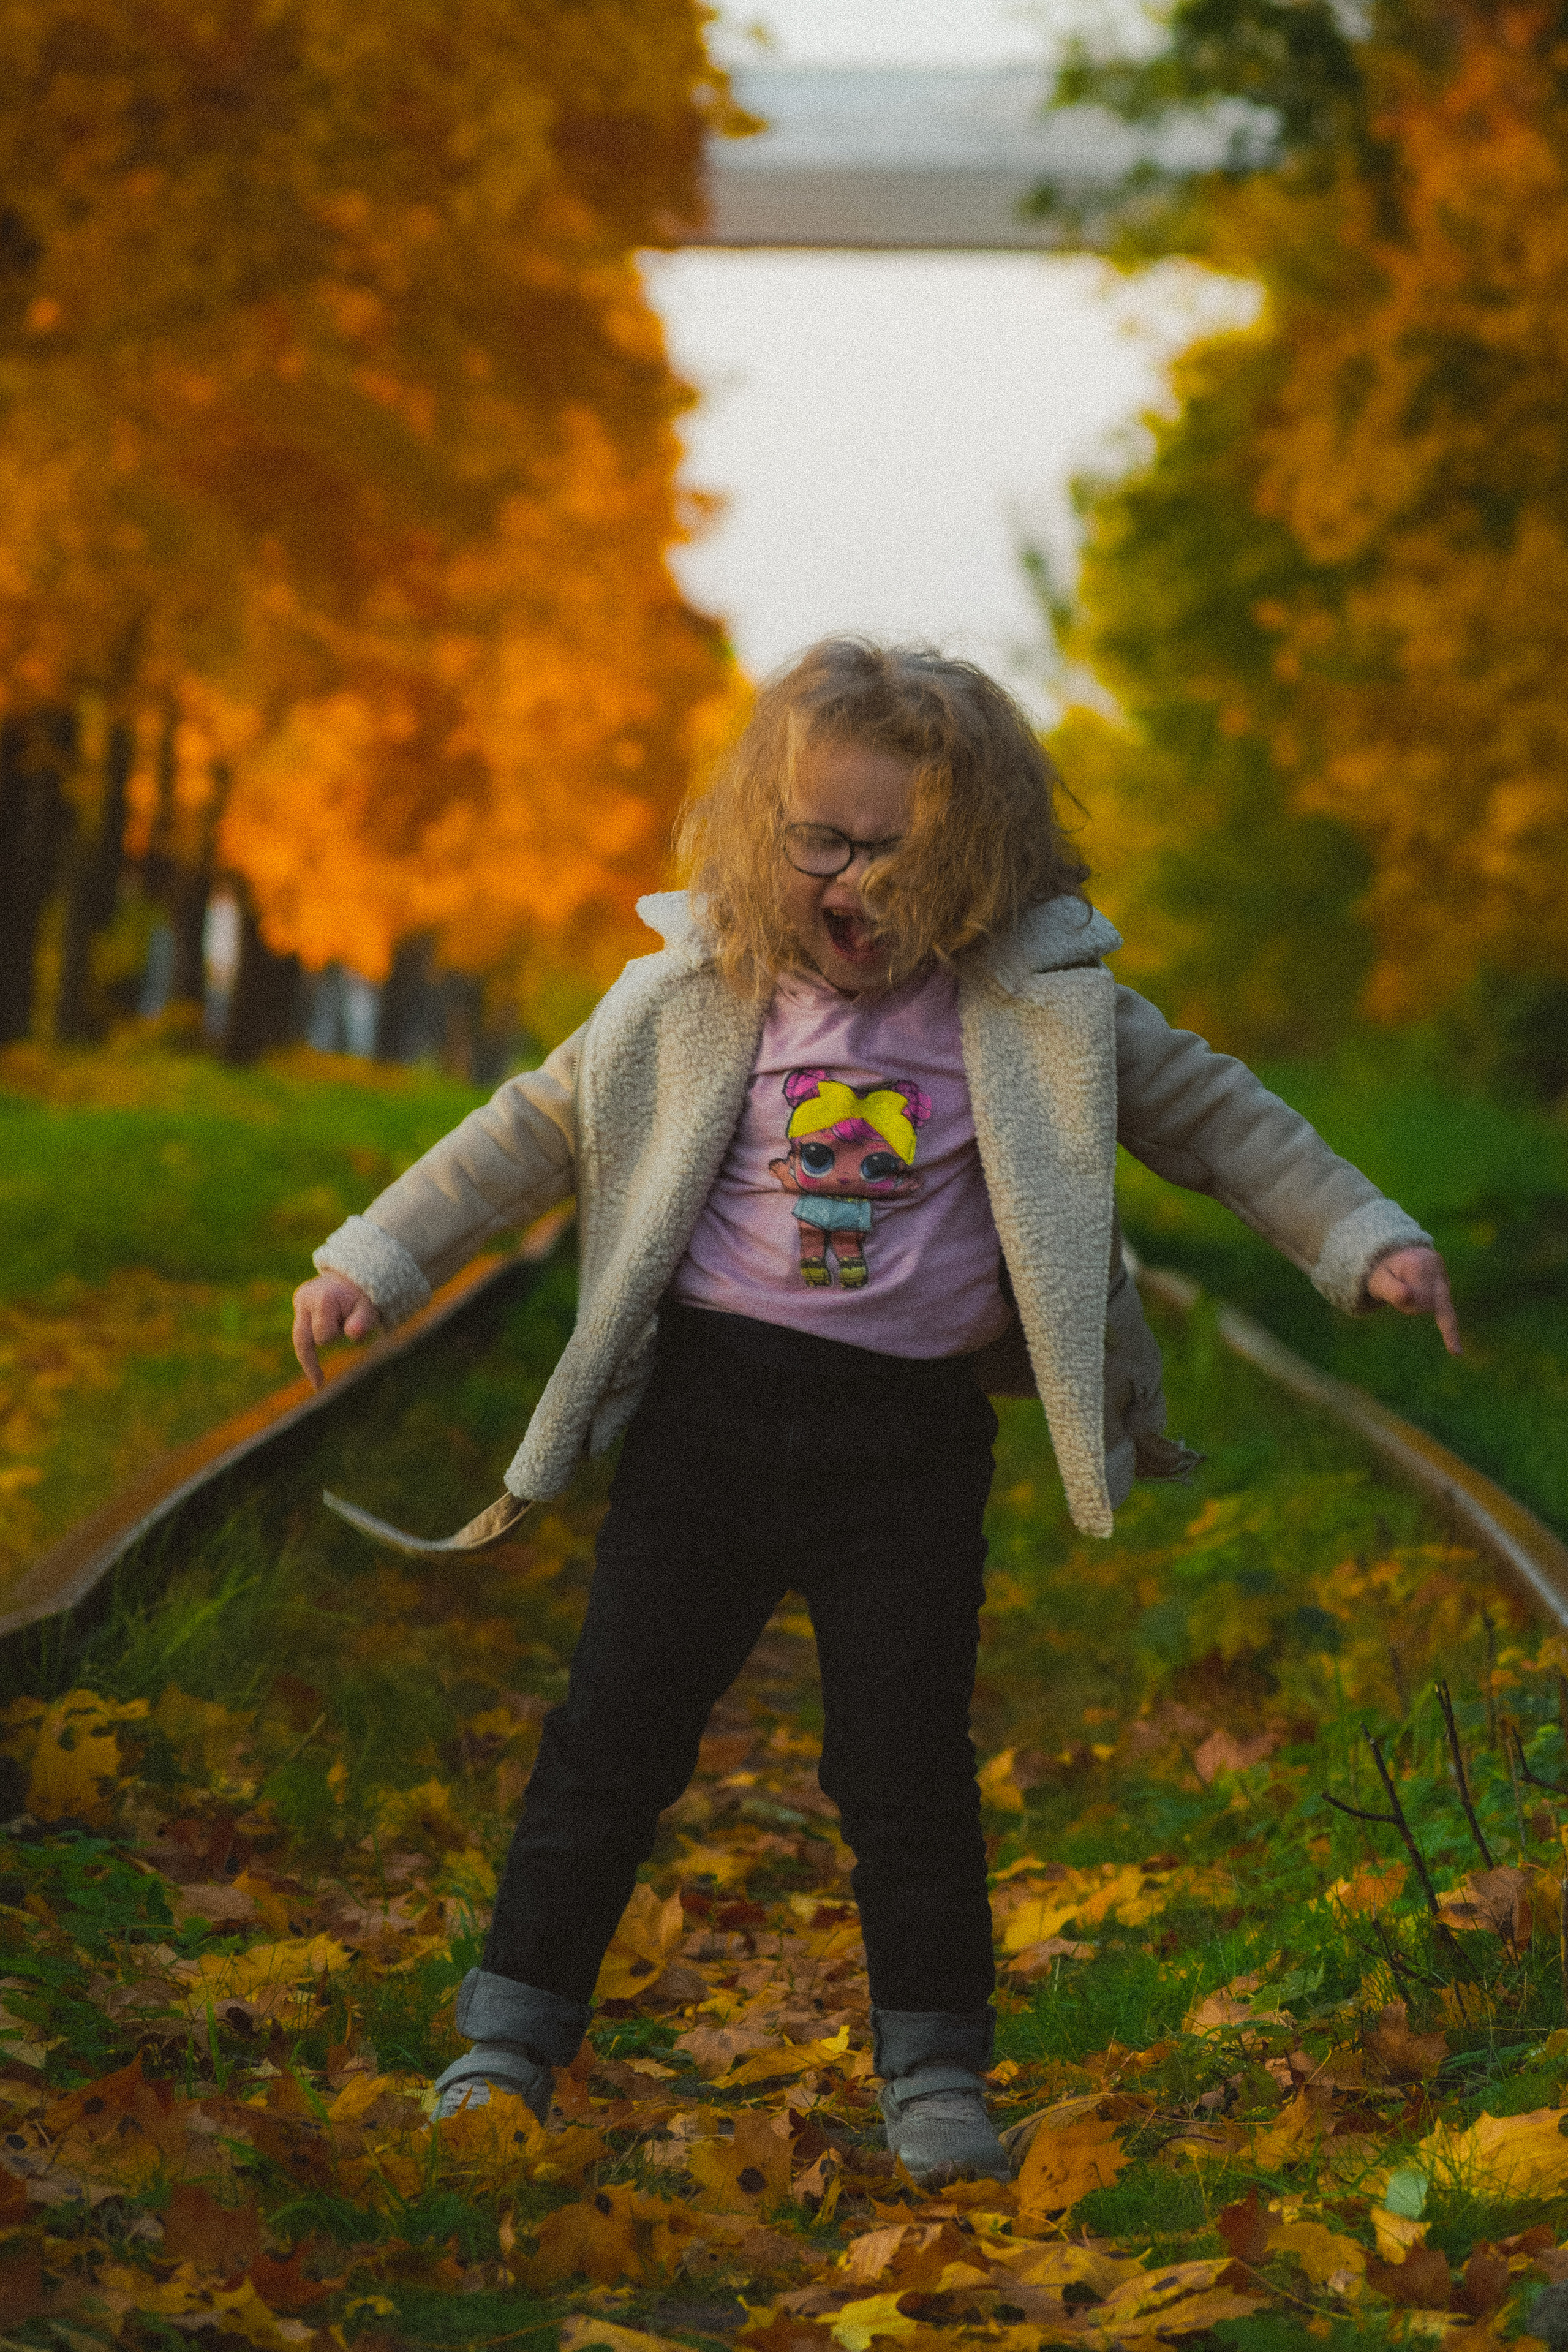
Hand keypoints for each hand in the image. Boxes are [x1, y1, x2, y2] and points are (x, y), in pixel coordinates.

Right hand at [292, 1271, 382, 1390]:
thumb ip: (363, 1323)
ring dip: (319, 1336)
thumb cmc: (364, 1298)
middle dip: (326, 1338)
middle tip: (342, 1322)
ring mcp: (299, 1299)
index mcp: (322, 1299)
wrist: (357, 1277)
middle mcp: (304, 1297)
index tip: (350, 1323)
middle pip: (304, 1339)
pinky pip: (301, 1331)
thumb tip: (354, 1335)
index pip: (322, 1337)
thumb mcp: (369, 1311)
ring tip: (336, 1329)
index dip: (337, 1336)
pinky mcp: (298, 1302)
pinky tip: (318, 1381)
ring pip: (301, 1337)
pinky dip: (312, 1340)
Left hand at [1365, 1246, 1461, 1356]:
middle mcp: (1439, 1270)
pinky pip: (1449, 1316)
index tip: (1394, 1285)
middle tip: (1399, 1287)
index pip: (1414, 1300)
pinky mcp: (1446, 1292)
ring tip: (1408, 1287)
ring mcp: (1445, 1280)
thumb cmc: (1384, 1271)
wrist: (1394, 1258)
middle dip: (1408, 1305)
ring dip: (1415, 1305)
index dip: (1401, 1300)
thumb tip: (1409, 1297)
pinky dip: (1451, 1335)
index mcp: (1421, 1264)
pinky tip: (1457, 1353)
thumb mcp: (1379, 1280)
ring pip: (1430, 1311)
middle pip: (1424, 1307)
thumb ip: (1390, 1289)